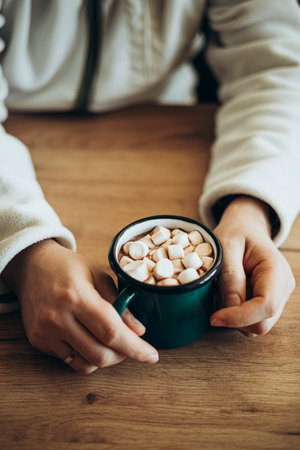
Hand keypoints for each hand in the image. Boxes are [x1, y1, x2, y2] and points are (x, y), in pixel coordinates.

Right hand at [2, 239, 158, 372]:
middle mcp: (58, 317)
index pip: (111, 331)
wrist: (32, 266)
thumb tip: (138, 331)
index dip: (135, 347)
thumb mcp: (98, 275)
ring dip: (107, 359)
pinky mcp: (39, 341)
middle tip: (132, 345)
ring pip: (86, 363)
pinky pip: (70, 361)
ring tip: (112, 343)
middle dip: (124, 355)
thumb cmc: (68, 267)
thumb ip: (118, 303)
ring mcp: (46, 332)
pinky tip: (91, 341)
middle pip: (100, 353)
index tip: (152, 356)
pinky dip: (87, 357)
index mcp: (76, 296)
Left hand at [211, 196, 294, 335]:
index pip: (265, 305)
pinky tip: (228, 296)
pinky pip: (252, 321)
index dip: (239, 317)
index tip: (214, 318)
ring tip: (222, 292)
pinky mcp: (268, 303)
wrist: (245, 227)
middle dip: (235, 319)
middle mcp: (283, 287)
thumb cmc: (236, 232)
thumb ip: (230, 275)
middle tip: (214, 299)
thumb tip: (229, 307)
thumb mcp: (226, 246)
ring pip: (257, 326)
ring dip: (235, 318)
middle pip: (262, 322)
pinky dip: (236, 316)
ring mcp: (278, 297)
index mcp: (276, 269)